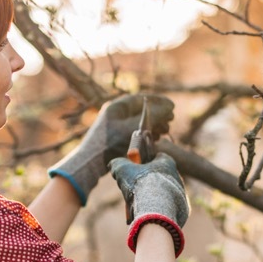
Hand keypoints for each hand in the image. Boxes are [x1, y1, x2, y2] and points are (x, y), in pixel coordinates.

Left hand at [48, 94, 173, 205]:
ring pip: (140, 121)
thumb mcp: (133, 128)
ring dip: (154, 124)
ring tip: (166, 130)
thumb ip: (152, 117)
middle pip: (141, 110)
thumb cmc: (110, 143)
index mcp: (117, 107)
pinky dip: (147, 133)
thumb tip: (168, 108)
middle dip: (158, 114)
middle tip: (171, 119)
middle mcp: (117, 114)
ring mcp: (116, 126)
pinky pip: (136, 131)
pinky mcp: (117, 138)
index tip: (172, 106)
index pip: (141, 99)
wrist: (90, 162)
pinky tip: (156, 138)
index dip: (158, 101)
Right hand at [110, 153, 188, 255]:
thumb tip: (113, 164)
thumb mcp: (123, 170)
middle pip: (159, 176)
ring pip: (164, 192)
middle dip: (147, 182)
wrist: (157, 210)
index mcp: (167, 162)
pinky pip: (168, 207)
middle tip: (135, 191)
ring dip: (153, 197)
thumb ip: (117, 164)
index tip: (135, 169)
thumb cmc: (141, 185)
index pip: (157, 156)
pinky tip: (148, 213)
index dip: (145, 162)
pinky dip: (159, 209)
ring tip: (139, 205)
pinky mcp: (182, 208)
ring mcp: (181, 193)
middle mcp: (177, 176)